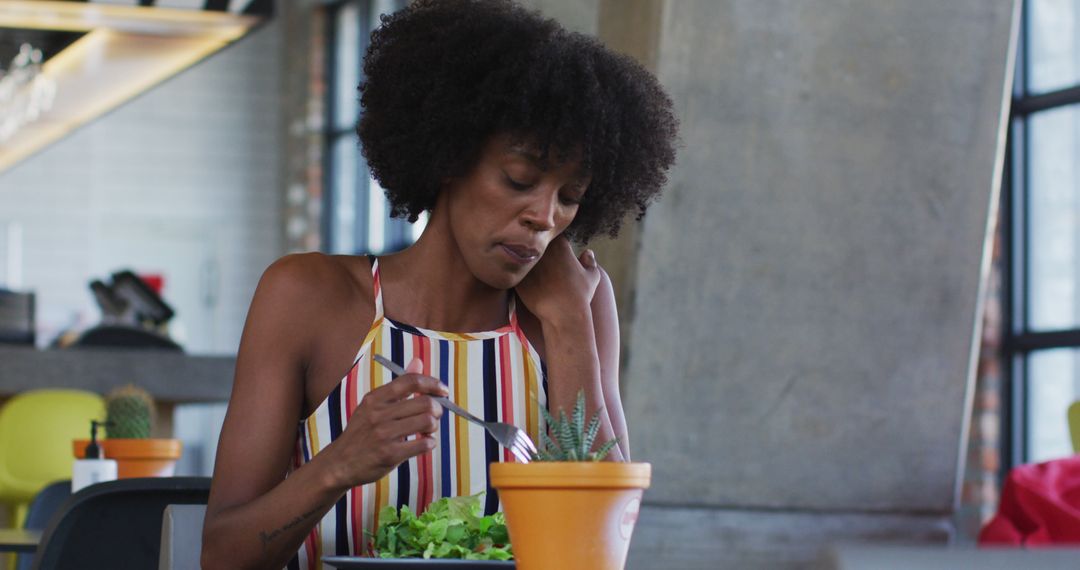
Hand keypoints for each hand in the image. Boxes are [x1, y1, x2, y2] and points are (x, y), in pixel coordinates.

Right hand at [326, 358, 446, 487]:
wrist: (339, 464)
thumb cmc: (361, 433)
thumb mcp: (373, 406)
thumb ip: (398, 386)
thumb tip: (418, 361)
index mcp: (375, 398)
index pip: (411, 381)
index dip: (433, 383)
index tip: (443, 391)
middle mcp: (378, 414)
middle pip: (425, 403)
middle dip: (438, 409)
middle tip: (435, 416)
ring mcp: (384, 434)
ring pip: (428, 422)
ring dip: (434, 427)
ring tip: (427, 431)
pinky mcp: (390, 454)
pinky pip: (424, 444)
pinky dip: (430, 443)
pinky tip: (423, 444)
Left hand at [516, 236, 601, 324]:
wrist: (563, 314)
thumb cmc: (580, 296)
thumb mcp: (592, 277)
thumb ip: (590, 262)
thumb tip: (588, 253)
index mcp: (560, 245)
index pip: (551, 234)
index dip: (551, 240)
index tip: (554, 251)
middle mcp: (542, 251)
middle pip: (533, 242)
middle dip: (535, 247)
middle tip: (541, 260)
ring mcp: (528, 263)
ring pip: (521, 255)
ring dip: (524, 259)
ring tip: (532, 271)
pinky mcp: (518, 277)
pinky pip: (514, 271)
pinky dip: (518, 274)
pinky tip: (525, 283)